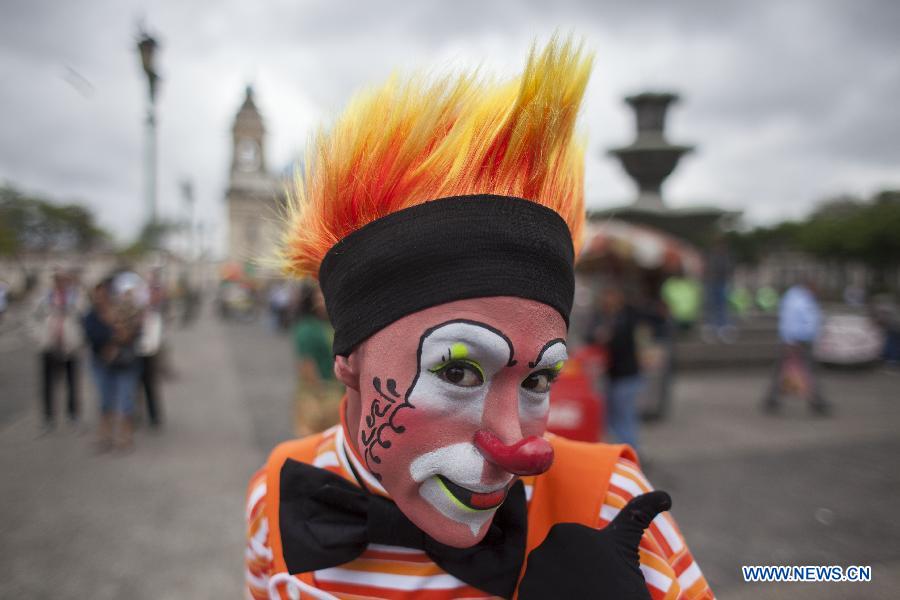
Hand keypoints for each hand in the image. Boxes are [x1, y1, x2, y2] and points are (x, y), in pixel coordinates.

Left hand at [518, 491, 670, 599]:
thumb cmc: (622, 590)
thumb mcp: (627, 549)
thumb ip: (635, 517)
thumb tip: (664, 496)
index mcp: (566, 533)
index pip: (565, 552)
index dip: (582, 568)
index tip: (598, 578)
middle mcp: (543, 549)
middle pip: (551, 568)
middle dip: (566, 580)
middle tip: (589, 591)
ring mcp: (531, 576)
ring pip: (541, 585)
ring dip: (556, 592)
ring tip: (579, 597)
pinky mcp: (524, 597)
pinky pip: (532, 599)